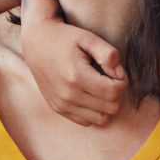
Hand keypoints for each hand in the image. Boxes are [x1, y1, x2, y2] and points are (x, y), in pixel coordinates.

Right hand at [19, 0, 126, 125]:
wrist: (37, 42)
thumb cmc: (65, 38)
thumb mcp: (88, 38)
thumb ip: (108, 53)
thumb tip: (118, 73)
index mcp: (77, 77)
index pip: (114, 92)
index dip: (122, 81)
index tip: (115, 70)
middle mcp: (68, 95)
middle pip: (111, 108)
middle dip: (116, 92)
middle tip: (108, 77)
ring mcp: (62, 105)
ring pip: (101, 119)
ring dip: (106, 104)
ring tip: (100, 87)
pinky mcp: (58, 109)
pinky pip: (87, 121)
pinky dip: (94, 111)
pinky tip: (90, 94)